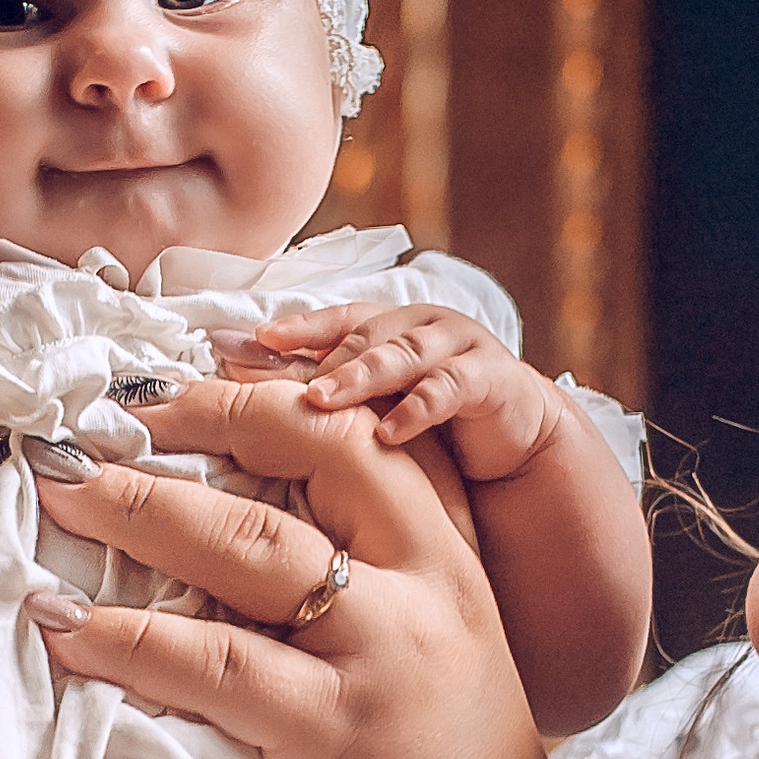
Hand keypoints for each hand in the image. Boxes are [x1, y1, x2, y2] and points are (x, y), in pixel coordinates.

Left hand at [27, 373, 575, 758]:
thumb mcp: (429, 636)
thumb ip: (367, 568)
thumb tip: (234, 507)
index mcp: (444, 552)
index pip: (357, 430)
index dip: (258, 393)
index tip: (170, 389)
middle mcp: (423, 584)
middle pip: (311, 452)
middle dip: (195, 419)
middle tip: (96, 421)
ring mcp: (381, 654)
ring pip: (249, 546)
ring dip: (137, 511)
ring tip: (54, 495)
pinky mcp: (333, 730)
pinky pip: (213, 666)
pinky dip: (127, 639)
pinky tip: (64, 624)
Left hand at [239, 302, 570, 484]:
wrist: (516, 439)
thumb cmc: (434, 424)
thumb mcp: (378, 406)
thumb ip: (326, 393)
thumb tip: (242, 387)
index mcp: (390, 327)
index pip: (336, 320)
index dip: (297, 327)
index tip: (253, 340)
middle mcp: (421, 326)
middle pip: (364, 335)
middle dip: (320, 360)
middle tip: (274, 383)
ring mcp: (458, 348)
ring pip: (402, 355)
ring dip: (359, 377)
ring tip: (320, 401)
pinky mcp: (492, 378)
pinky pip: (449, 388)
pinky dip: (415, 410)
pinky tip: (387, 434)